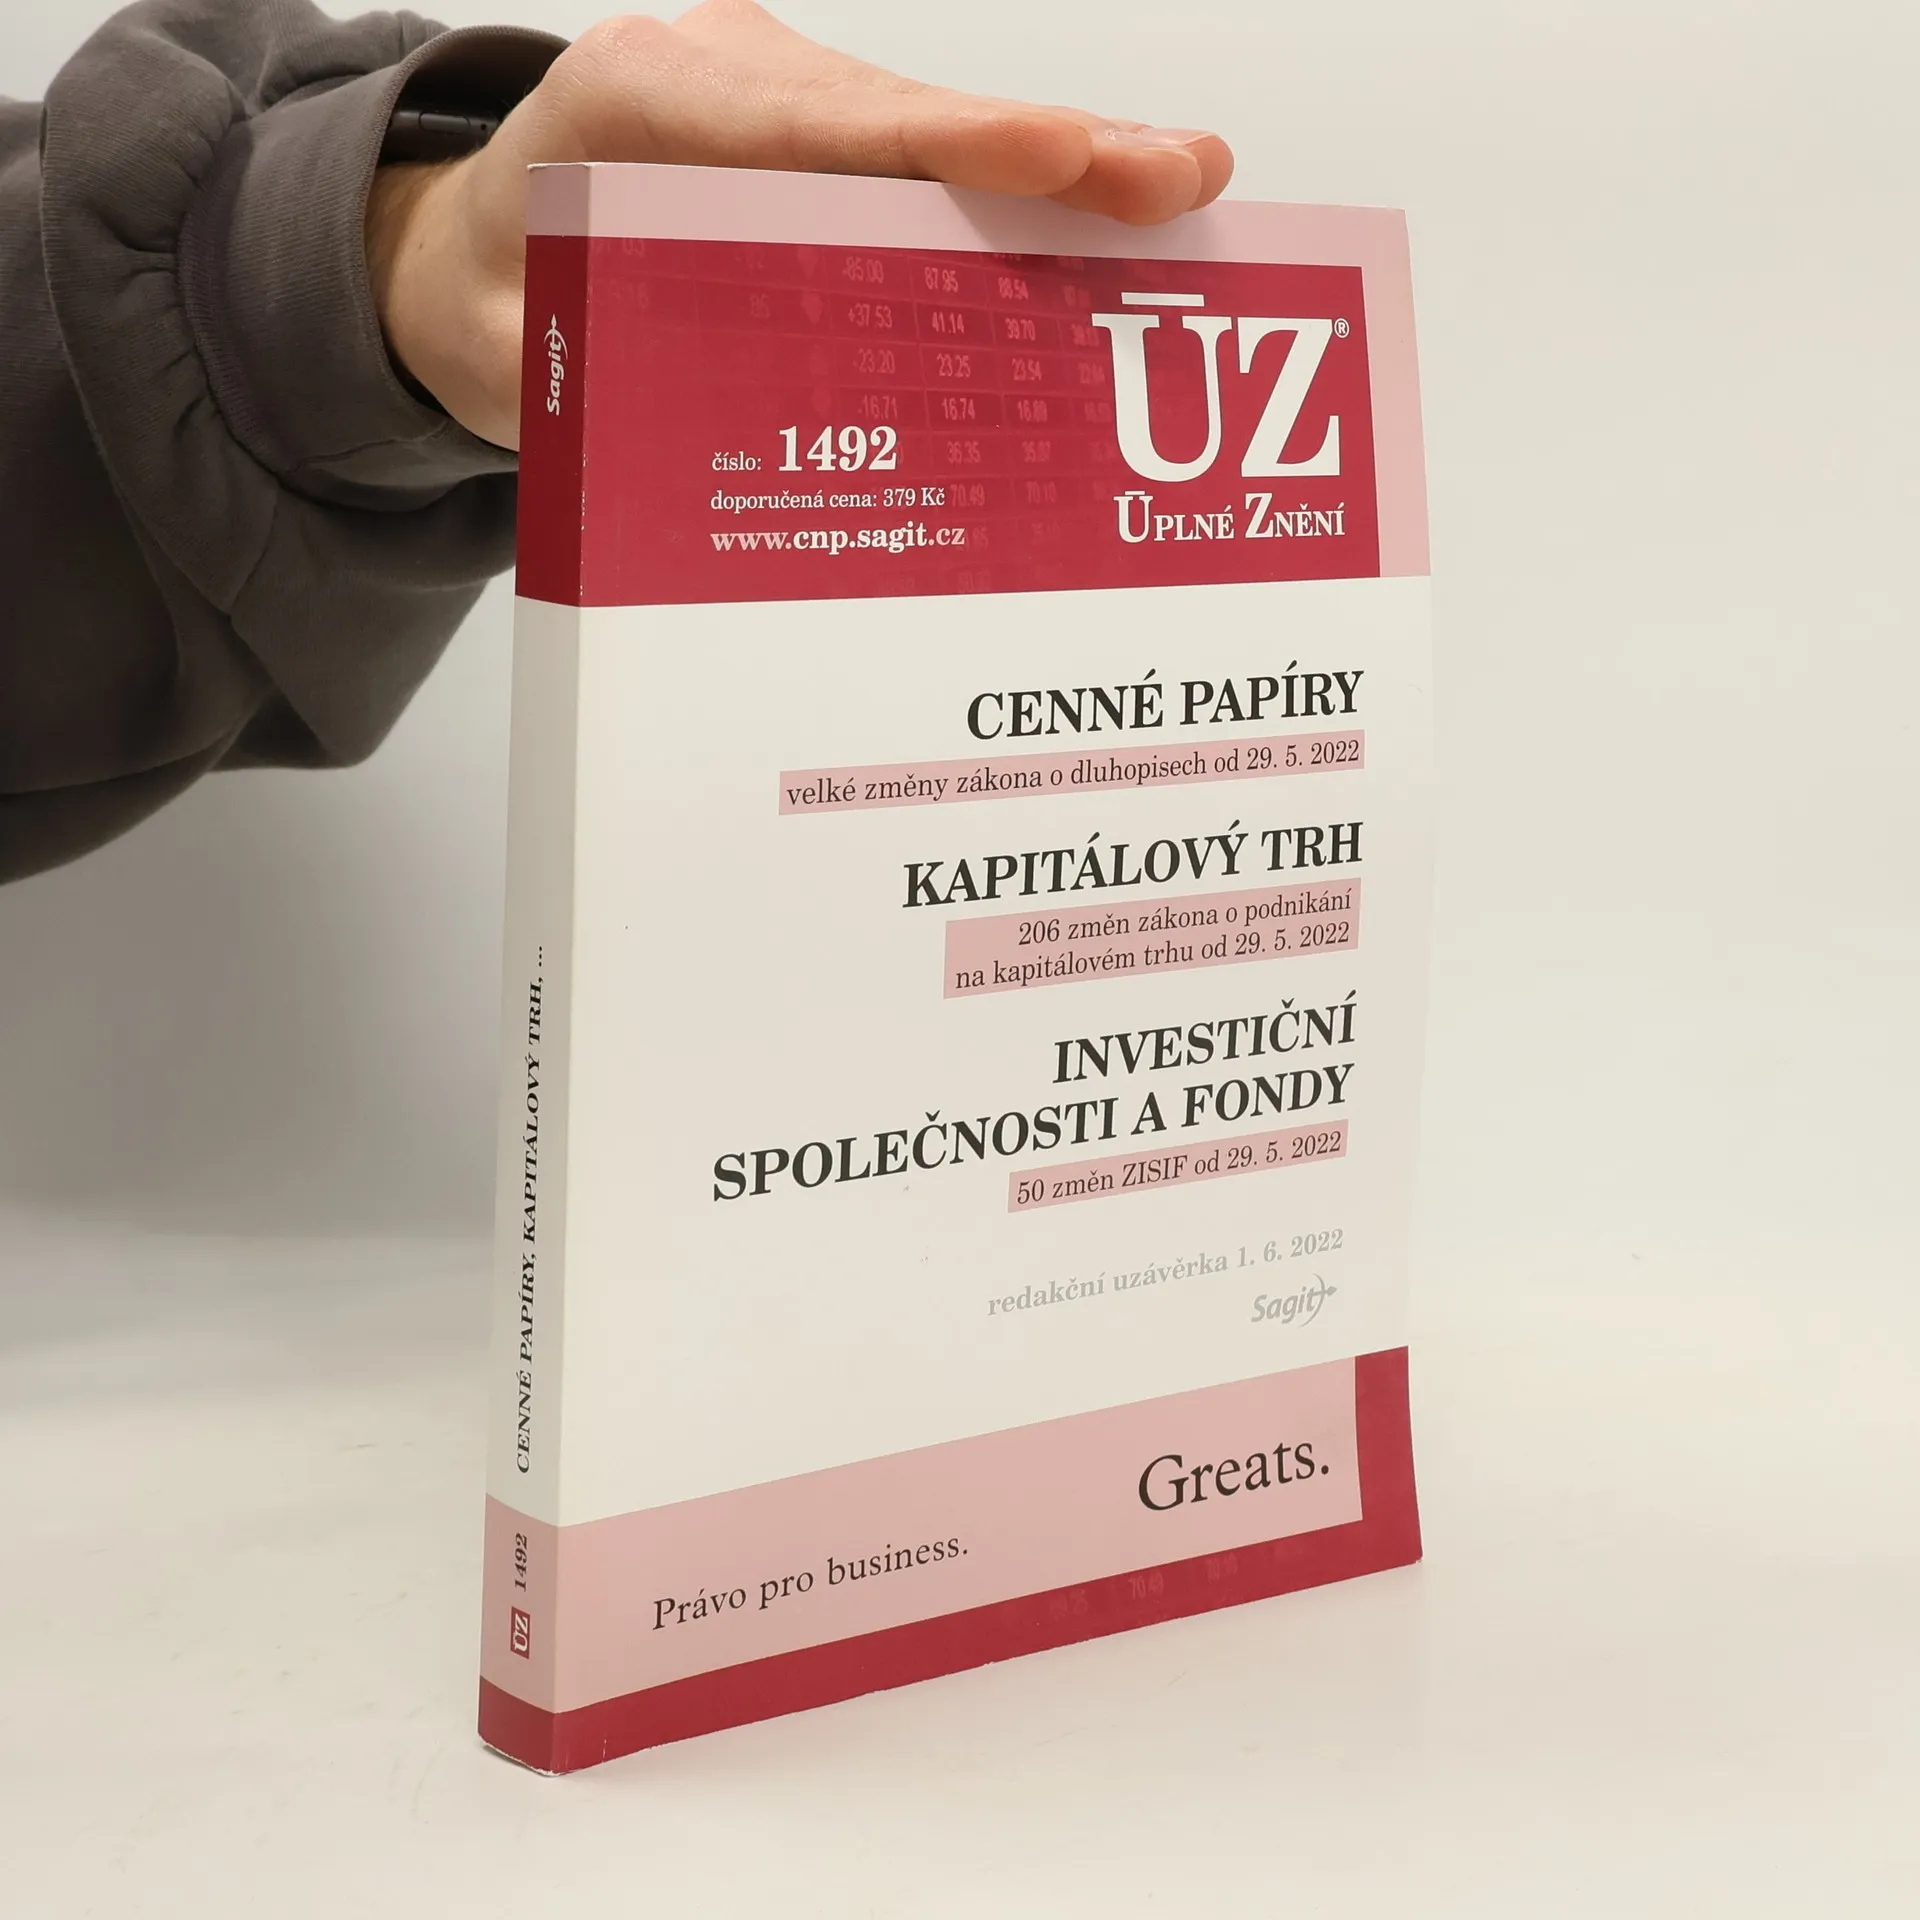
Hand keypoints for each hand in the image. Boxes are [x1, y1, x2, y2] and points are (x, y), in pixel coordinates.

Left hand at [366, 0, 1233, 447]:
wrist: (453, 254)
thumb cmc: (487, 297)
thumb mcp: (509, 356)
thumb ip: (593, 387)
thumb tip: (720, 447)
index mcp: (638, 107)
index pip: (815, 126)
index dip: (948, 144)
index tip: (1057, 156)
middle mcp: (722, 81)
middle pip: (903, 118)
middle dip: (1046, 150)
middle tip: (1176, 176)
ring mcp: (773, 106)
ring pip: (928, 137)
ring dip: (1053, 171)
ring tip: (1176, 193)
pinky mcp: (807, 148)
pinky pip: (919, 170)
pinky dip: (1009, 200)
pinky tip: (1102, 221)